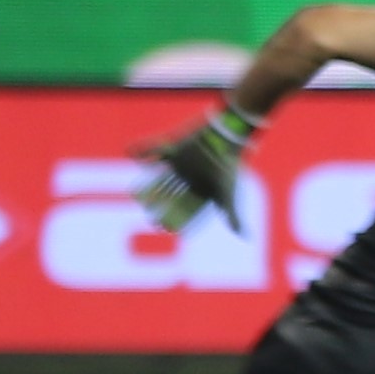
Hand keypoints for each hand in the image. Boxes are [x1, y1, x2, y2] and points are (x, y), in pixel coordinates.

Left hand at [142, 107, 257, 232]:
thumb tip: (245, 238)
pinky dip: (143, 149)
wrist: (225, 136)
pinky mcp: (174, 146)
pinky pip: (154, 149)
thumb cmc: (228, 164)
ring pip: (161, 176)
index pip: (186, 205)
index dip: (175, 216)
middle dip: (160, 203)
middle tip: (148, 212)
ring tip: (135, 195)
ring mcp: (182, 161)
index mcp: (203, 187)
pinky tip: (129, 154)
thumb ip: (232, 214)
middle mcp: (191, 176)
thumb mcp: (228, 192)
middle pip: (172, 193)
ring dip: (149, 186)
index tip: (164, 227)